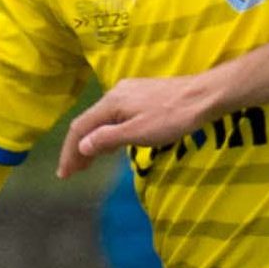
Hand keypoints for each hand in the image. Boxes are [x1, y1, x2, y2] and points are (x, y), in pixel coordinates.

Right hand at [58, 75, 219, 178]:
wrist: (204, 95)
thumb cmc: (172, 117)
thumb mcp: (138, 133)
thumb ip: (107, 139)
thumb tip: (82, 146)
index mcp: (110, 103)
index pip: (80, 128)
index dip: (70, 152)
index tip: (64, 174)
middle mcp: (115, 94)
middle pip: (88, 123)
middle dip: (78, 149)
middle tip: (72, 172)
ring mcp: (129, 93)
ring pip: (102, 120)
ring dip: (92, 142)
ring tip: (87, 163)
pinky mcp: (141, 95)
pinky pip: (114, 116)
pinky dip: (106, 133)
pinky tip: (110, 145)